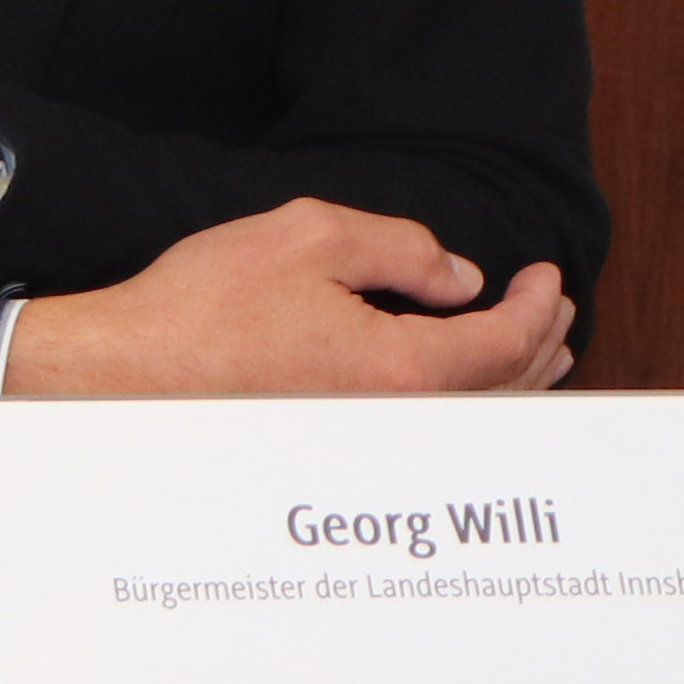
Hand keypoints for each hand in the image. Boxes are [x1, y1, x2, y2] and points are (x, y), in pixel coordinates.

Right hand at [1, 199, 575, 397]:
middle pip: (503, 392)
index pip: (503, 342)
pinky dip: (472, 404)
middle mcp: (399, 421)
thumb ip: (398, 246)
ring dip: (515, 382)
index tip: (546, 273)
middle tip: (552, 305)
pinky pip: (435, 429)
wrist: (131, 370)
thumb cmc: (206, 304)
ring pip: (472, 421)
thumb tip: (459, 277)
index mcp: (402, 369)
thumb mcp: (307, 236)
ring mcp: (372, 444)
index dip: (536, 305)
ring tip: (535, 351)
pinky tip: (462, 387)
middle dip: (539, 344)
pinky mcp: (343, 447)